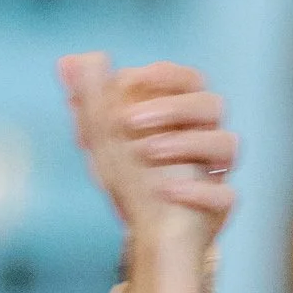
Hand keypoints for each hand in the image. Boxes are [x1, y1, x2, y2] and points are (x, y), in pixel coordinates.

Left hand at [60, 53, 237, 249]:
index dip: (167, 74)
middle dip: (172, 107)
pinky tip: (167, 192)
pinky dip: (199, 192)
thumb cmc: (130, 176)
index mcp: (184, 114)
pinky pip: (225, 195)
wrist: (148, 231)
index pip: (190, 80)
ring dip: (188, 143)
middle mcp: (205, 137)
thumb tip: (66, 61)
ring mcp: (216, 171)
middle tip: (128, 120)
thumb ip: (88, 98)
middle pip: (211, 105)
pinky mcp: (219, 207)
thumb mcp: (103, 138)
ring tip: (147, 151)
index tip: (136, 77)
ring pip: (226, 143)